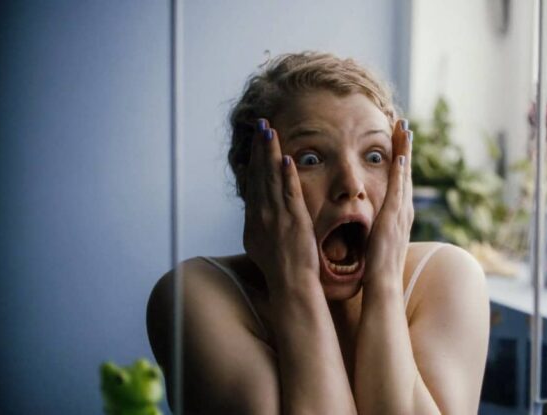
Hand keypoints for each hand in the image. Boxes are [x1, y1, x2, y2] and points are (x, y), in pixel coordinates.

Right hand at [242, 119, 320, 296]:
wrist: (290, 285)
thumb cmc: (281, 270)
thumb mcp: (262, 245)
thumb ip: (260, 225)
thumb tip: (259, 213)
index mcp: (253, 219)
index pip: (253, 182)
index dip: (254, 159)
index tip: (256, 140)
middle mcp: (261, 215)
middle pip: (259, 174)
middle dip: (259, 147)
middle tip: (260, 123)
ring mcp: (276, 217)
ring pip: (271, 178)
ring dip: (270, 153)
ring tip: (269, 131)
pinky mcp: (293, 221)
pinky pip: (289, 193)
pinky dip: (287, 175)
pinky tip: (286, 158)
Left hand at [363, 119, 413, 286]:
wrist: (384, 287)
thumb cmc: (376, 269)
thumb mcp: (375, 242)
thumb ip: (374, 228)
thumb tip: (368, 221)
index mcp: (397, 216)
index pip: (399, 181)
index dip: (400, 159)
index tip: (397, 139)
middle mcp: (403, 211)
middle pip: (405, 173)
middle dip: (406, 148)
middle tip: (404, 124)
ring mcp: (401, 215)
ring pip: (403, 177)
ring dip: (405, 153)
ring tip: (405, 130)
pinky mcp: (394, 220)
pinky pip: (398, 192)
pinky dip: (399, 174)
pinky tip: (398, 157)